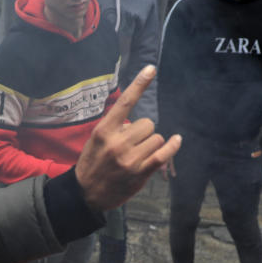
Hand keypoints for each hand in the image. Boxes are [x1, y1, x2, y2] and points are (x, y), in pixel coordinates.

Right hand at [75, 65, 181, 210]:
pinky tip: (176, 140)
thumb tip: (136, 123)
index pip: (125, 103)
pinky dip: (172, 146)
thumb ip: (114, 129)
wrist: (85, 194)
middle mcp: (117, 143)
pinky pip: (163, 154)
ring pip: (157, 138)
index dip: (139, 84)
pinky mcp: (140, 173)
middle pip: (148, 123)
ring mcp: (130, 159)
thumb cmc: (91, 164)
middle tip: (134, 143)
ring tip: (139, 154)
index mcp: (104, 131)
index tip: (151, 69)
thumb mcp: (96, 141)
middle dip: (144, 132)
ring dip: (152, 143)